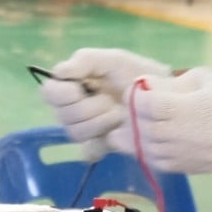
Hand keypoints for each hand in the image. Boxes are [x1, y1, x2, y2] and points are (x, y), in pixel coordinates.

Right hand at [40, 48, 171, 159]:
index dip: (64, 93)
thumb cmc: (135, 73)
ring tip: (120, 113)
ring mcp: (84, 129)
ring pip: (75, 133)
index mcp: (71, 85)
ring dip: (100, 122)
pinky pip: (88, 151)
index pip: (49, 92)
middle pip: (62, 115)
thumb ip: (85, 60)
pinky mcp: (98, 146)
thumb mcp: (113, 59)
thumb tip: (59, 72)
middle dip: (88, 108)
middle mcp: (71, 108)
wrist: (162, 96)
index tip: (84, 87)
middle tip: (111, 101)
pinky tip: (116, 134)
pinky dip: (102, 143)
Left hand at [111, 68, 211, 174]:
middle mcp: (195, 136)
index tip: (136, 90)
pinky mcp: (198, 168)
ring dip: (138, 138)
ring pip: (151, 152)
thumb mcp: (202, 77)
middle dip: (133, 118)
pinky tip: (149, 140)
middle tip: (131, 108)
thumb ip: (169, 84)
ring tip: (136, 124)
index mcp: (197, 108)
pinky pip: (163, 164)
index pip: (151, 106)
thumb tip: (140, 88)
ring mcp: (196, 156)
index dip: (136, 97)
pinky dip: (150, 152)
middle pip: (147, 131)